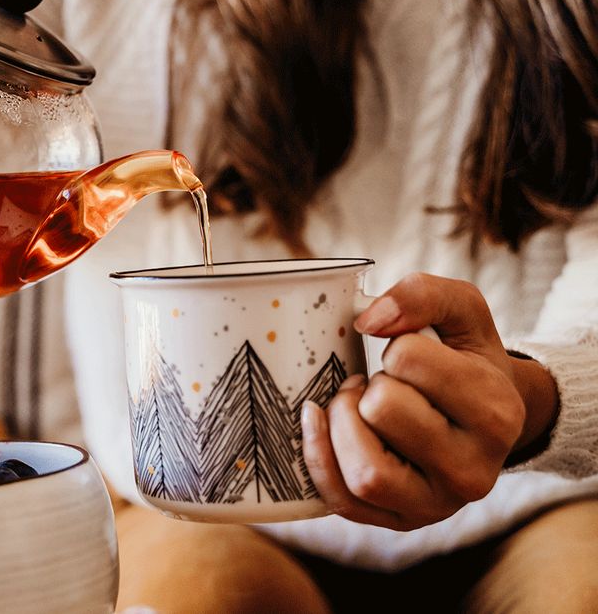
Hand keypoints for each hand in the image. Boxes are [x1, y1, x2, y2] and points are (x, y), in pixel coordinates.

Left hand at [301, 273, 558, 530]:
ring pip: (365, 471)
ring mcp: (437, 505)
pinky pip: (342, 502)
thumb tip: (368, 319)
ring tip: (355, 406)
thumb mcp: (462, 312)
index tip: (410, 356)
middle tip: (379, 383)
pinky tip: (319, 423)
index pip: (409, 359)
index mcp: (497, 412)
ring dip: (342, 424)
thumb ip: (425, 294)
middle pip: (383, 410)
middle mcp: (475, 470)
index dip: (397, 347)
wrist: (482, 420)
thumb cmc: (464, 360)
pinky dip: (319, 457)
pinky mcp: (400, 522)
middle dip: (368, 386)